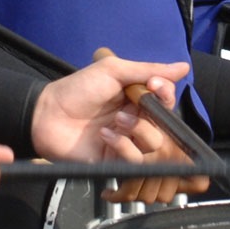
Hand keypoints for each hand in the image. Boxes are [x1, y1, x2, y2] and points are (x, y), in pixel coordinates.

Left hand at [37, 54, 199, 203]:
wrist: (46, 114)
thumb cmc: (76, 89)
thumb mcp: (113, 71)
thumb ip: (148, 69)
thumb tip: (183, 67)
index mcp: (137, 99)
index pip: (167, 101)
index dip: (166, 94)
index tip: (155, 85)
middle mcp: (136, 121)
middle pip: (166, 125)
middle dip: (151, 115)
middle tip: (130, 106)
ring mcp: (127, 142)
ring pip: (154, 145)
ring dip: (137, 131)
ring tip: (115, 122)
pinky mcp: (116, 161)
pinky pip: (135, 160)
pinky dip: (122, 146)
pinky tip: (105, 136)